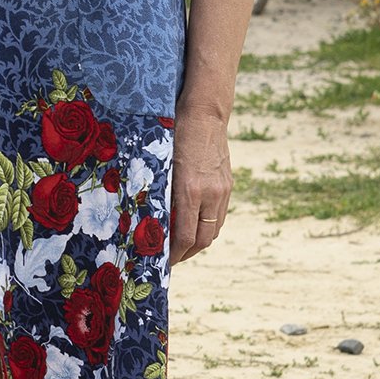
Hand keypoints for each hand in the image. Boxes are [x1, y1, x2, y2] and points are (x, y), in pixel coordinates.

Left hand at [170, 107, 231, 261]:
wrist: (204, 115)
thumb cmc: (173, 136)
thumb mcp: (161, 166)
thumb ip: (161, 194)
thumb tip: (152, 222)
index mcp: (190, 190)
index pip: (185, 237)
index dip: (174, 255)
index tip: (163, 263)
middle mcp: (210, 194)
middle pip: (203, 240)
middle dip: (186, 254)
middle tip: (171, 259)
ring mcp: (222, 190)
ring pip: (214, 230)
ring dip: (198, 242)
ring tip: (182, 246)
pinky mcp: (227, 185)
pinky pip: (220, 216)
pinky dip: (208, 226)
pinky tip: (195, 225)